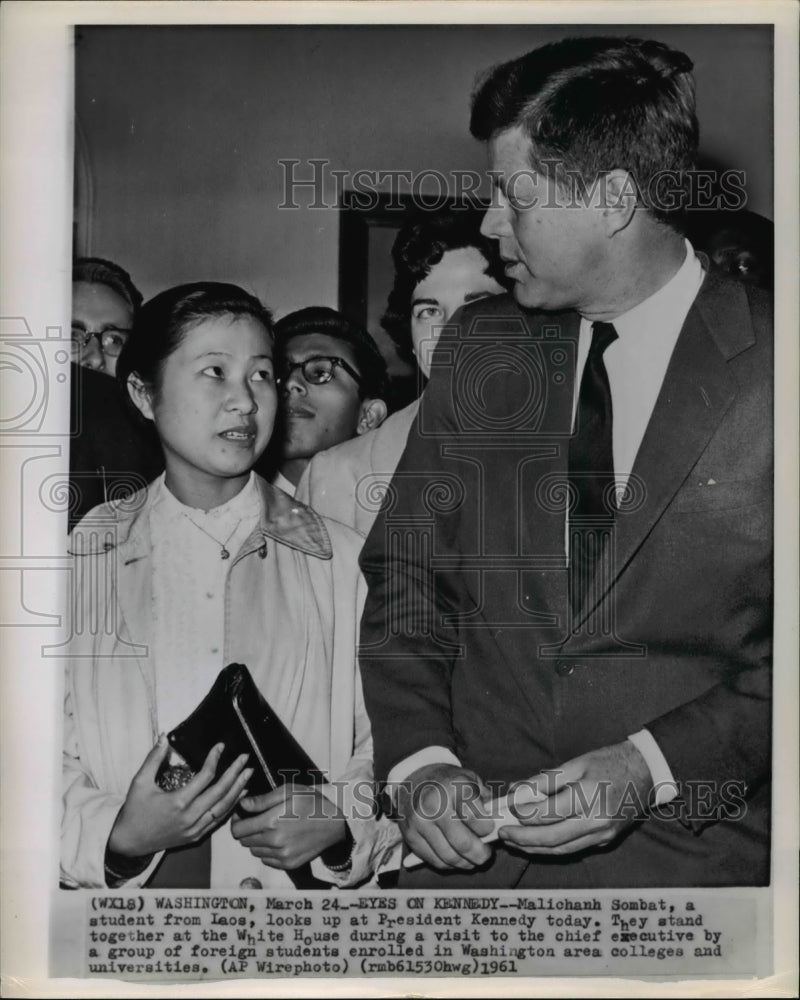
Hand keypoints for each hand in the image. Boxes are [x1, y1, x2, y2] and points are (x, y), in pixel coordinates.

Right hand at [108, 735, 253, 856]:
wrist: (128, 842)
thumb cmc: (134, 811)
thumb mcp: (140, 782)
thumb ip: (154, 758)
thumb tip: (164, 737)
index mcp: (178, 802)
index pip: (205, 777)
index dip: (215, 759)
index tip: (220, 747)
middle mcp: (190, 816)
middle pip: (220, 792)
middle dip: (235, 773)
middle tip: (245, 759)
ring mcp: (194, 829)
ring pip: (223, 808)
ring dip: (238, 790)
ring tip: (247, 775)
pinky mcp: (195, 836)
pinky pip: (218, 821)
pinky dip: (230, 807)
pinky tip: (237, 796)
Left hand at [231, 785, 346, 869]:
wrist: (335, 824)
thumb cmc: (312, 803)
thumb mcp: (289, 791)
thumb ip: (262, 800)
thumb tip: (242, 805)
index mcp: (272, 822)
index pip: (238, 830)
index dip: (236, 821)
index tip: (241, 815)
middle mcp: (274, 842)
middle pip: (244, 842)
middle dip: (245, 830)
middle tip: (255, 820)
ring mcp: (282, 856)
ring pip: (254, 851)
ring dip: (256, 841)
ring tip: (269, 829)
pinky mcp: (288, 865)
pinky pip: (266, 860)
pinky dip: (267, 851)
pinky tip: (278, 839)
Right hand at [394, 763, 495, 870]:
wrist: (414, 777)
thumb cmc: (447, 781)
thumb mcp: (470, 779)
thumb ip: (486, 800)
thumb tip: (500, 824)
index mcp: (454, 787)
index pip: (477, 819)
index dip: (488, 829)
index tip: (490, 830)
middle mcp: (435, 805)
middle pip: (464, 843)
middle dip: (480, 854)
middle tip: (486, 853)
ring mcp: (420, 822)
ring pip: (450, 857)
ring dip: (466, 862)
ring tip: (472, 857)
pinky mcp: (410, 836)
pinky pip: (435, 861)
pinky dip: (449, 864)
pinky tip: (455, 855)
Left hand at [499, 740, 652, 855]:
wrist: (646, 773)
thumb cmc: (609, 762)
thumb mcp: (576, 763)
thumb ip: (545, 780)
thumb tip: (519, 790)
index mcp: (588, 797)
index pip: (547, 813)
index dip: (523, 813)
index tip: (509, 807)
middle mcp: (596, 821)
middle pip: (552, 838)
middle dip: (523, 839)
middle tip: (503, 834)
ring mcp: (603, 834)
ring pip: (562, 849)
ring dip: (534, 849)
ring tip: (514, 842)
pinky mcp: (606, 840)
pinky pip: (573, 848)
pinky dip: (552, 847)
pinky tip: (537, 842)